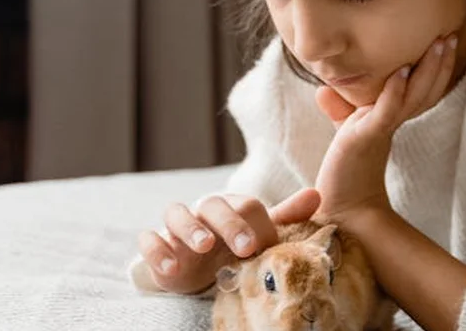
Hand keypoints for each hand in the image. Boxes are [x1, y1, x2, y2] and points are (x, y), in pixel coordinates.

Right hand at [136, 188, 319, 293]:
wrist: (201, 271)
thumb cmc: (234, 247)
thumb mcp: (261, 234)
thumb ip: (286, 216)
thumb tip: (316, 195)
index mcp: (232, 206)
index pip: (245, 205)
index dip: (254, 223)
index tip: (261, 246)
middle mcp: (204, 211)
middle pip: (213, 204)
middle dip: (229, 223)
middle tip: (244, 246)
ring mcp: (178, 227)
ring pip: (176, 213)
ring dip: (191, 228)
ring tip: (203, 246)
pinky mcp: (158, 246)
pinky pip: (149, 239)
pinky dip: (157, 249)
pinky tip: (170, 266)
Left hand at [313, 35, 457, 224]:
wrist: (341, 205)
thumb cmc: (346, 168)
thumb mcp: (345, 131)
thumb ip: (340, 110)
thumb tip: (323, 90)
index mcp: (393, 116)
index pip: (422, 89)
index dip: (437, 67)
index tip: (446, 39)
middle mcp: (393, 121)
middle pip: (426, 90)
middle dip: (440, 63)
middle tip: (450, 36)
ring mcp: (381, 128)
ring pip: (412, 96)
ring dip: (426, 70)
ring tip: (437, 45)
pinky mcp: (366, 136)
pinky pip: (385, 112)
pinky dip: (394, 92)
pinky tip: (401, 71)